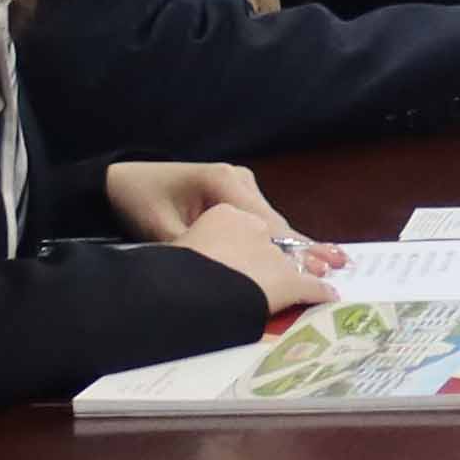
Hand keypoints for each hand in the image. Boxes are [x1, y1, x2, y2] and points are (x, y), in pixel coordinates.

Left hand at [115, 164, 323, 315]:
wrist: (122, 182)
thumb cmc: (141, 203)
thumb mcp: (162, 231)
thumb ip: (196, 252)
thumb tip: (220, 280)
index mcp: (223, 181)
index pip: (262, 222)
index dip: (288, 248)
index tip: (311, 269)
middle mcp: (239, 179)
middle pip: (274, 221)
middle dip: (303, 247)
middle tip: (336, 266)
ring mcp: (240, 185)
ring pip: (271, 222)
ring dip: (293, 245)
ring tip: (329, 264)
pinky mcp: (237, 194)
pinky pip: (260, 221)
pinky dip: (277, 239)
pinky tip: (305, 253)